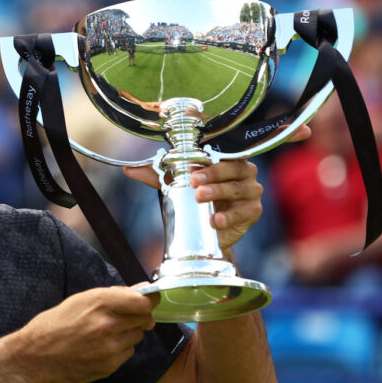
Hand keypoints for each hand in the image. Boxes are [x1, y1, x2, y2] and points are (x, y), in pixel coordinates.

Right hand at [11, 286, 156, 382]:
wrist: (34, 356)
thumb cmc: (53, 324)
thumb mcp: (79, 300)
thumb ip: (112, 295)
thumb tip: (141, 291)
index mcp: (99, 302)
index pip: (143, 301)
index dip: (149, 300)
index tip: (150, 299)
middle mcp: (107, 324)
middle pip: (145, 318)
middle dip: (139, 316)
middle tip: (126, 316)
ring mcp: (109, 348)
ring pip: (137, 336)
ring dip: (128, 333)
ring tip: (105, 333)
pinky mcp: (109, 366)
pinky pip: (127, 353)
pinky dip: (119, 349)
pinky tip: (100, 347)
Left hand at [125, 159, 262, 250]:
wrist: (206, 232)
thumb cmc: (195, 200)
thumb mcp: (175, 185)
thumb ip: (156, 175)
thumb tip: (128, 169)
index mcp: (226, 158)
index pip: (222, 150)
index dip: (209, 154)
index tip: (193, 160)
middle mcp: (243, 171)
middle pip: (233, 166)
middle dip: (213, 173)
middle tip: (194, 181)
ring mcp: (250, 191)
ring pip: (238, 188)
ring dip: (219, 191)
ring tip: (200, 197)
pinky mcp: (252, 211)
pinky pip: (243, 212)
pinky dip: (229, 216)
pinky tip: (214, 220)